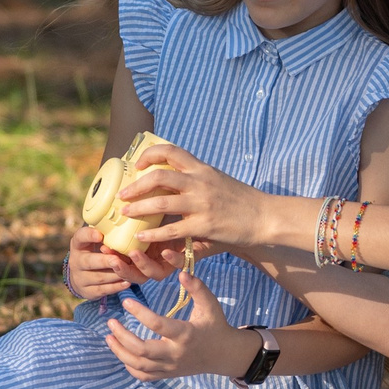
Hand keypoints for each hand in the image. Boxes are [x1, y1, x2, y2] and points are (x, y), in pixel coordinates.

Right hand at [66, 224, 168, 298]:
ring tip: (128, 270)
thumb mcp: (96, 239)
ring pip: (99, 277)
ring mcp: (80, 278)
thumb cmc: (95, 250)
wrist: (82, 275)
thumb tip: (130, 210)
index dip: (88, 236)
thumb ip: (107, 230)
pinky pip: (102, 290)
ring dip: (115, 274)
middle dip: (104, 261)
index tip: (99, 234)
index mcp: (78, 244)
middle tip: (117, 259)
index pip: (80, 237)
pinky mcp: (87, 292)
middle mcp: (76, 261)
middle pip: (89, 262)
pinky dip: (115, 287)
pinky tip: (127, 282)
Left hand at [107, 268, 254, 382]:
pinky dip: (129, 366)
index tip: (125, 301)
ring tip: (109, 336)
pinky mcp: (167, 374)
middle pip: (142, 350)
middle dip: (122, 337)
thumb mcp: (210, 305)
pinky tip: (122, 352)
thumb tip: (181, 273)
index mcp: (185, 335)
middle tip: (110, 322)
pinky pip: (144, 376)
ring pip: (139, 365)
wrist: (224, 355)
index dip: (139, 313)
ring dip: (120, 352)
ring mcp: (170, 367)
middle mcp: (175, 354)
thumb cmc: (215, 325)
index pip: (158, 325)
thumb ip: (197, 288)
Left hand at [118, 144, 274, 249]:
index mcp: (202, 169)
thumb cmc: (241, 200)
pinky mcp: (204, 226)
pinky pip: (172, 230)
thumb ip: (197, 177)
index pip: (171, 151)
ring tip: (125, 214)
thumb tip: (172, 176)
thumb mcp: (218, 179)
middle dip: (136, 185)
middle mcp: (200, 182)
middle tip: (122, 195)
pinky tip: (141, 237)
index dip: (149, 155)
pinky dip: (153, 234)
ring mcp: (202, 204)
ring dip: (138, 208)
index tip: (137, 165)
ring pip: (161, 202)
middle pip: (159, 176)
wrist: (266, 216)